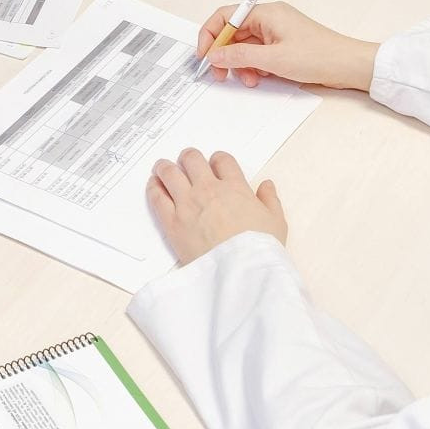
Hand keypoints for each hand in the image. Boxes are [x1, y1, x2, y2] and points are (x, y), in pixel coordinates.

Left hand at [147, 150, 287, 264]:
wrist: (240, 271)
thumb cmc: (259, 249)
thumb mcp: (276, 222)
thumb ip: (270, 200)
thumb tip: (266, 185)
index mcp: (235, 187)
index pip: (222, 161)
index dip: (217, 159)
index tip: (214, 163)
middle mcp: (209, 190)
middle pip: (193, 160)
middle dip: (189, 158)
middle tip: (186, 160)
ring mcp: (188, 204)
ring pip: (170, 173)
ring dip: (166, 167)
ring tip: (162, 167)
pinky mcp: (172, 222)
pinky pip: (157, 197)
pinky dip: (153, 187)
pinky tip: (153, 185)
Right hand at [193, 1, 379, 90]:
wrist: (349, 66)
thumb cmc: (319, 56)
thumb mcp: (273, 59)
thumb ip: (240, 56)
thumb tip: (215, 55)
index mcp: (266, 12)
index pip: (226, 16)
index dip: (211, 35)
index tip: (204, 55)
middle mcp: (269, 19)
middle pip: (233, 33)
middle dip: (225, 54)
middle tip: (220, 74)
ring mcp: (276, 33)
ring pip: (245, 46)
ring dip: (241, 64)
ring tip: (249, 80)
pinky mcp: (283, 46)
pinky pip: (258, 54)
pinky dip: (254, 67)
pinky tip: (260, 79)